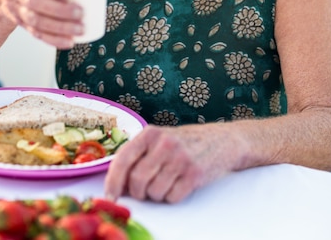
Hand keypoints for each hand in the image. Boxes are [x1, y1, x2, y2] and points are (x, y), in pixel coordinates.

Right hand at [0, 0, 84, 47]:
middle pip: (33, 1)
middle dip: (59, 10)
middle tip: (81, 12)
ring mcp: (14, 6)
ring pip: (35, 20)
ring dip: (59, 27)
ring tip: (80, 28)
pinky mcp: (19, 22)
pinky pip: (35, 33)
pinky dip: (53, 39)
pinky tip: (69, 41)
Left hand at [105, 123, 237, 202]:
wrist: (221, 140)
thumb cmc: (184, 143)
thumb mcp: (159, 140)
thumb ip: (138, 156)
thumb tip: (117, 185)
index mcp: (150, 133)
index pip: (123, 159)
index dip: (113, 181)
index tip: (110, 196)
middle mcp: (164, 143)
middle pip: (137, 181)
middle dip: (139, 192)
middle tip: (147, 189)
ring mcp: (180, 158)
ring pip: (154, 192)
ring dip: (157, 195)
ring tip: (168, 181)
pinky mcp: (195, 173)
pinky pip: (172, 198)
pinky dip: (173, 197)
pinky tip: (180, 184)